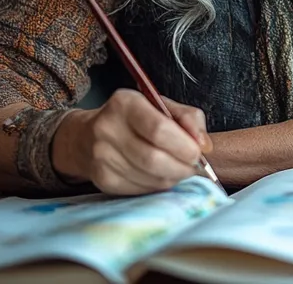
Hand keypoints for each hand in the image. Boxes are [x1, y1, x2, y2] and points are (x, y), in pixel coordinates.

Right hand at [52, 89, 212, 194]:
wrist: (87, 137)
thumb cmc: (134, 118)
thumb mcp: (162, 105)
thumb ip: (189, 119)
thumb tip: (205, 145)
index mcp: (125, 103)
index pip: (158, 129)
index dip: (183, 145)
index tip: (198, 152)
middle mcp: (107, 129)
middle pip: (153, 158)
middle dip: (182, 166)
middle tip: (193, 166)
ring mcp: (102, 157)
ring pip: (149, 177)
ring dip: (173, 177)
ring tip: (179, 169)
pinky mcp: (102, 180)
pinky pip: (140, 189)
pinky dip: (158, 185)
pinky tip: (162, 176)